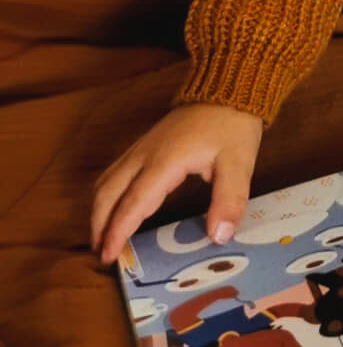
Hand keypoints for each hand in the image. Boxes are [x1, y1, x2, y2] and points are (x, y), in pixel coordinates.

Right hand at [91, 103, 263, 265]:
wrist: (229, 88)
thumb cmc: (233, 126)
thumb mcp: (240, 163)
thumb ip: (229, 200)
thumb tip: (218, 237)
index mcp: (164, 161)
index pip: (132, 203)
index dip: (118, 232)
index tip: (108, 257)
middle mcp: (144, 154)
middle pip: (107, 193)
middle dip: (99, 226)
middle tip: (103, 256)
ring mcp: (141, 147)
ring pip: (106, 182)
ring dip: (100, 211)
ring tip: (104, 239)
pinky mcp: (145, 145)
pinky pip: (115, 172)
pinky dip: (108, 195)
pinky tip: (117, 209)